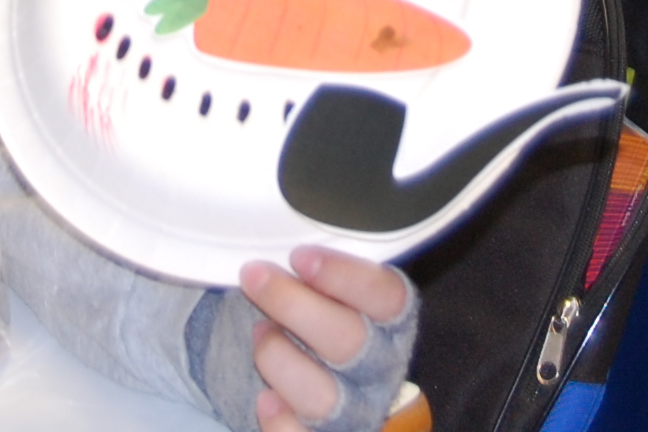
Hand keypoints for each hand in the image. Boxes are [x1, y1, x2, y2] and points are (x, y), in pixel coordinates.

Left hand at [241, 247, 412, 431]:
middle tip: (255, 276)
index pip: (388, 296)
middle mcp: (382, 369)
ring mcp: (357, 411)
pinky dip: (282, 422)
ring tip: (260, 335)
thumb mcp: (326, 286)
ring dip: (280, 360)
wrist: (309, 376)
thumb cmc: (315, 318)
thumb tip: (277, 234)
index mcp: (392, 321)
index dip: (345, 276)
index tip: (300, 257)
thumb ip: (318, 268)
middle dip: (294, 305)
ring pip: (324, 396)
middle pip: (349, 341)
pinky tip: (266, 399)